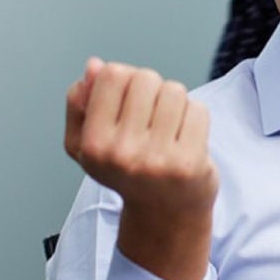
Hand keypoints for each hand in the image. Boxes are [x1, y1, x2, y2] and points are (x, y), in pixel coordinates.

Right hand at [64, 60, 217, 279]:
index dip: (124, 80)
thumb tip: (94, 65)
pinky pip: (198, 110)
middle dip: (151, 90)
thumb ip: (81, 103)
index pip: (112, 74)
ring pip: (173, 91)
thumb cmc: (127, 171)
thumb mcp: (87, 144)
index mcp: (92, 145)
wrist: (165, 213)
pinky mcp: (189, 164)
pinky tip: (185, 140)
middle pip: (144, 78)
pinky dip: (195, 118)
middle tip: (151, 121)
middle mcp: (121, 154)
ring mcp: (157, 160)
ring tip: (168, 130)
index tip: (128, 104)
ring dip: (175, 104)